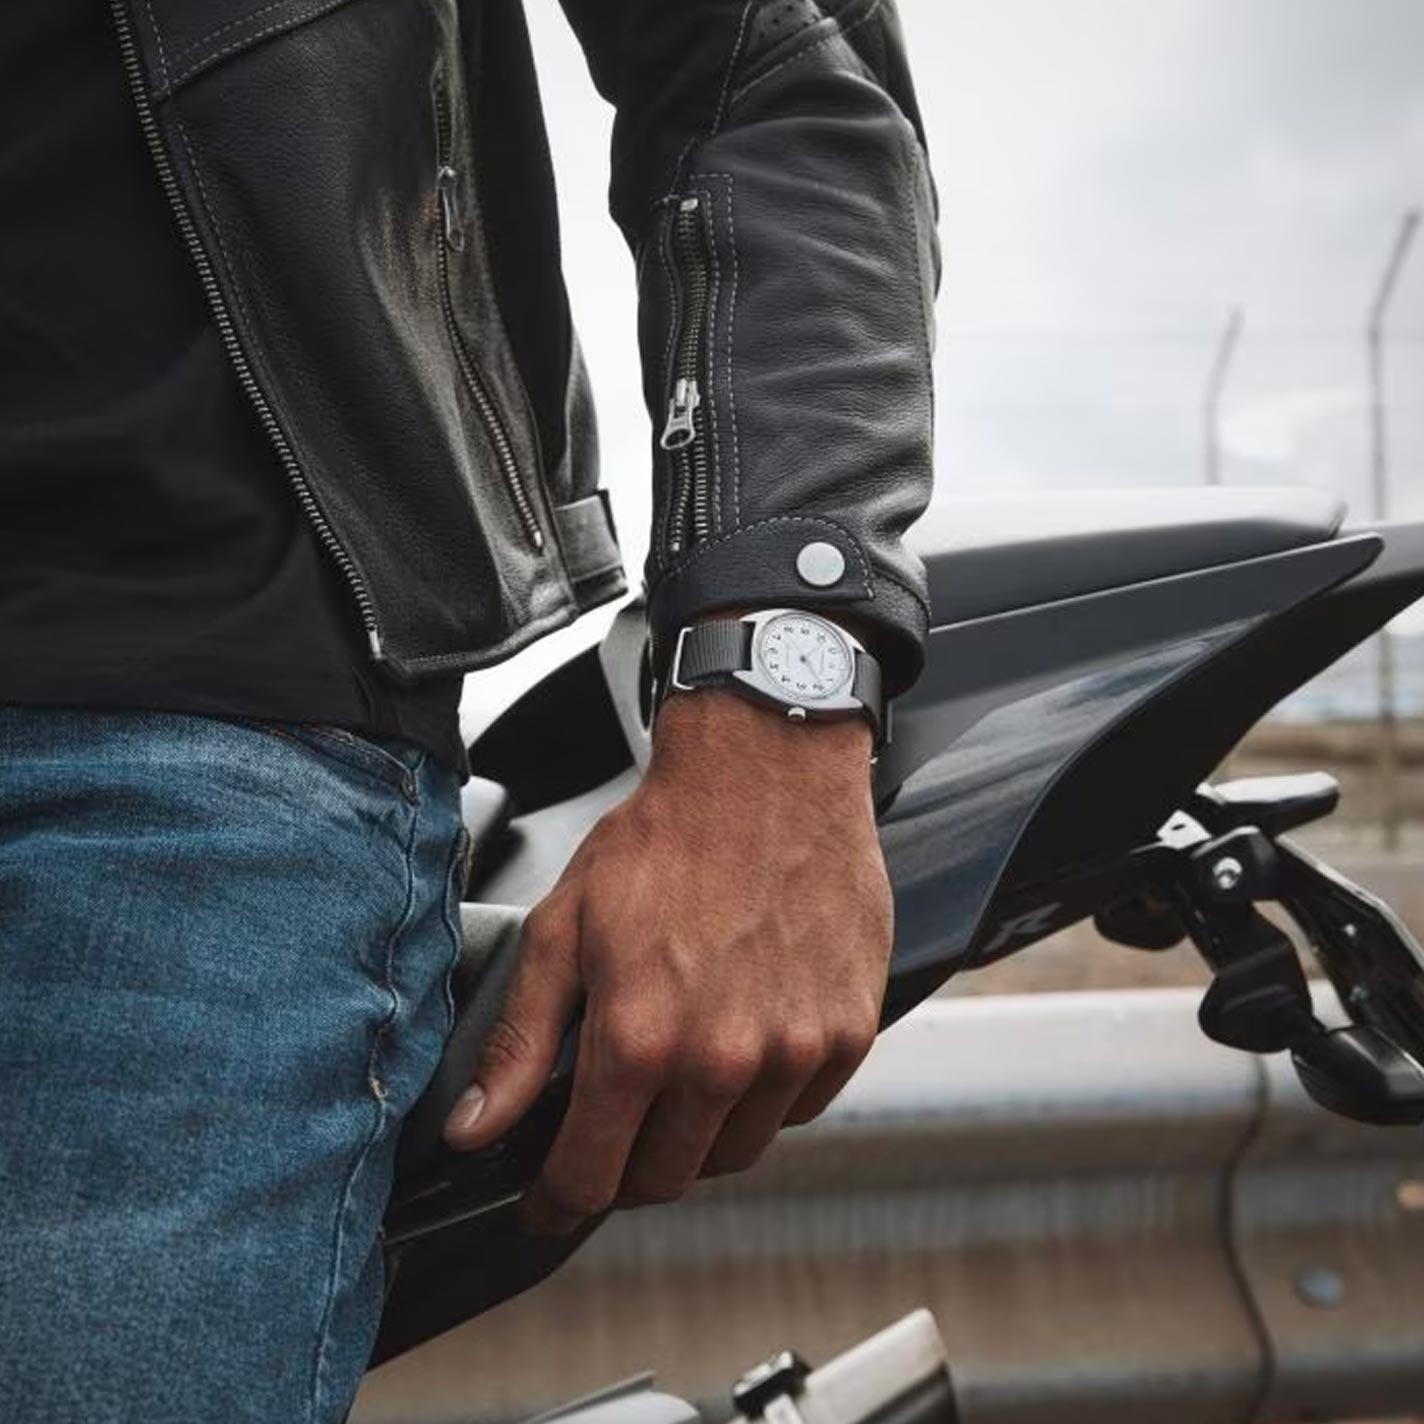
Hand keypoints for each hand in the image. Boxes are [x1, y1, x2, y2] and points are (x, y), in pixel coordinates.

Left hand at [443, 687, 890, 1234]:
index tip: (549, 1198)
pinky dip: (763, 1097)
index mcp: (639, 1039)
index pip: (591, 1176)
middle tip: (612, 1122)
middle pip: (665, 1179)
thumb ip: (519, 1039)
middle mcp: (721, 1060)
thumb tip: (472, 1130)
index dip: (559, 1199)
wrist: (768, 773)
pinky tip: (742, 1041)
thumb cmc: (664, 840)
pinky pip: (797, 1110)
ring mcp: (793, 1051)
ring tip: (679, 1072)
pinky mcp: (847, 1033)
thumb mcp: (563, 926)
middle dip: (626, 1167)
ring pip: (734, 1153)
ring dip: (696, 1135)